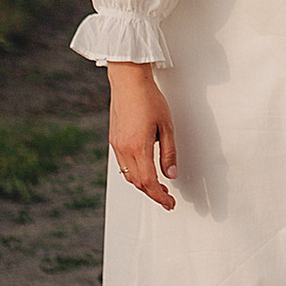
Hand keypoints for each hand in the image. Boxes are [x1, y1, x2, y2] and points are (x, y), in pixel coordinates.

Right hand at [109, 61, 178, 209]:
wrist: (128, 81)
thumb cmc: (149, 99)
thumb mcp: (167, 126)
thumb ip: (169, 153)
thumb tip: (171, 175)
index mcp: (139, 148)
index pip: (149, 183)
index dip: (160, 197)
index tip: (170, 204)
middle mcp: (124, 149)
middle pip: (138, 182)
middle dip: (153, 194)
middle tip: (167, 198)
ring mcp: (117, 145)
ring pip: (129, 175)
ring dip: (143, 184)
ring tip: (159, 186)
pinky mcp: (114, 140)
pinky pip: (123, 165)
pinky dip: (135, 173)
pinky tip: (145, 170)